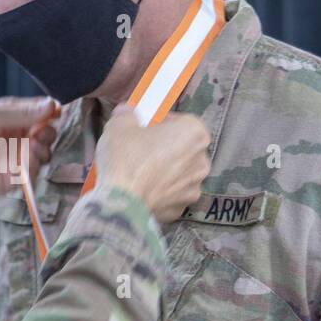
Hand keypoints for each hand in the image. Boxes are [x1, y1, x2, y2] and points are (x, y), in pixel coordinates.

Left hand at [0, 96, 59, 200]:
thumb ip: (24, 112)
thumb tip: (52, 105)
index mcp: (11, 118)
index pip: (39, 113)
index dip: (50, 112)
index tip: (56, 111)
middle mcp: (16, 138)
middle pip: (46, 134)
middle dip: (48, 131)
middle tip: (41, 131)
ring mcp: (15, 159)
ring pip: (43, 154)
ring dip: (43, 147)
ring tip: (33, 143)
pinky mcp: (12, 180)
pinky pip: (32, 173)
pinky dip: (33, 165)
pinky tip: (26, 157)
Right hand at [94, 106, 210, 222]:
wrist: (121, 203)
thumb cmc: (125, 157)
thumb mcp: (119, 124)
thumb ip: (128, 114)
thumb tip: (127, 111)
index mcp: (194, 133)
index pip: (183, 121)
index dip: (164, 122)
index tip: (147, 127)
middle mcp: (201, 161)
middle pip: (185, 149)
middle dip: (168, 147)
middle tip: (143, 149)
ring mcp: (193, 188)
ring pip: (180, 174)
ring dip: (166, 172)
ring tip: (141, 173)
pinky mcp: (181, 209)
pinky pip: (172, 195)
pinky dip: (161, 193)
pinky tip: (142, 191)